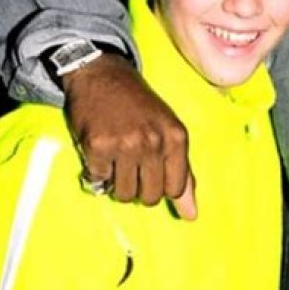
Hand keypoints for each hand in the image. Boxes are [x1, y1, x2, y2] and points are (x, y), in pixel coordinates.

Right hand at [64, 53, 195, 218]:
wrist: (102, 74)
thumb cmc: (138, 105)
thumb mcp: (168, 129)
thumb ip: (182, 172)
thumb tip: (191, 215)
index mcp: (176, 137)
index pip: (176, 188)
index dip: (161, 187)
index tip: (151, 173)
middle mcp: (153, 141)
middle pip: (149, 196)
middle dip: (138, 189)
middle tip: (130, 165)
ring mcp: (125, 144)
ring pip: (123, 194)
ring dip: (116, 183)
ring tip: (115, 158)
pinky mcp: (97, 145)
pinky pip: (98, 180)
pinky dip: (96, 171)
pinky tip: (100, 150)